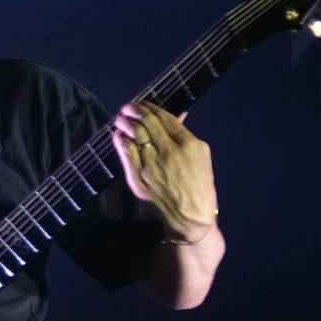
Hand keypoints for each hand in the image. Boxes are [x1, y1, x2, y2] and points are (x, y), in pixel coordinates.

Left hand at [110, 101, 218, 242]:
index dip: (150, 108)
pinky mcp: (138, 180)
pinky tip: (118, 135)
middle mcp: (169, 153)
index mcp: (188, 145)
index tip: (143, 103)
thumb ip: (185, 134)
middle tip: (128, 107)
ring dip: (125, 123)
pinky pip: (126, 155)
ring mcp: (151, 168)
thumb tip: (176, 114)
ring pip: (134, 136)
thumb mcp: (201, 155)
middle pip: (147, 124)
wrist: (190, 217)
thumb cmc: (199, 184)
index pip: (164, 119)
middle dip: (135, 111)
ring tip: (121, 118)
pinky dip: (121, 141)